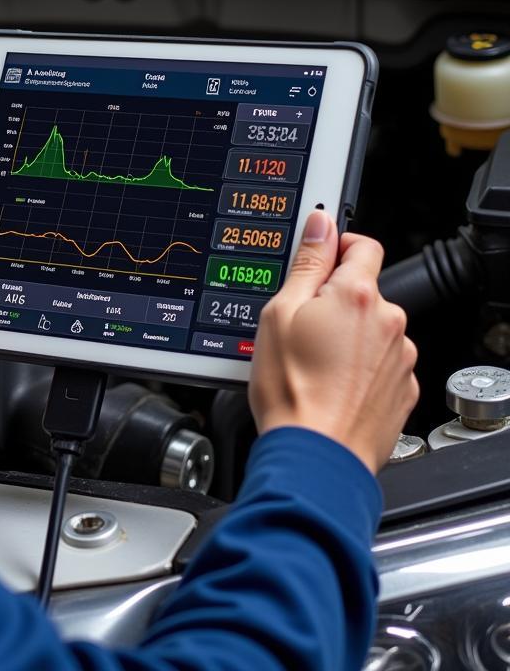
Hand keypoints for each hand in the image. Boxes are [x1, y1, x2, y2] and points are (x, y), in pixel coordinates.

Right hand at [249, 211, 418, 473]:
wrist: (315, 455)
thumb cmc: (292, 390)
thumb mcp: (279, 313)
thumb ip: (306, 264)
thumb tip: (320, 226)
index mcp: (357, 295)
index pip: (361, 244)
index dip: (335, 245)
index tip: (317, 259)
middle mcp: (389, 322)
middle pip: (363, 290)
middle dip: (333, 299)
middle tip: (298, 324)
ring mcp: (401, 357)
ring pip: (371, 328)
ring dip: (347, 335)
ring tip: (311, 362)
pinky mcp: (403, 388)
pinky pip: (381, 362)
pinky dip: (359, 366)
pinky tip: (330, 382)